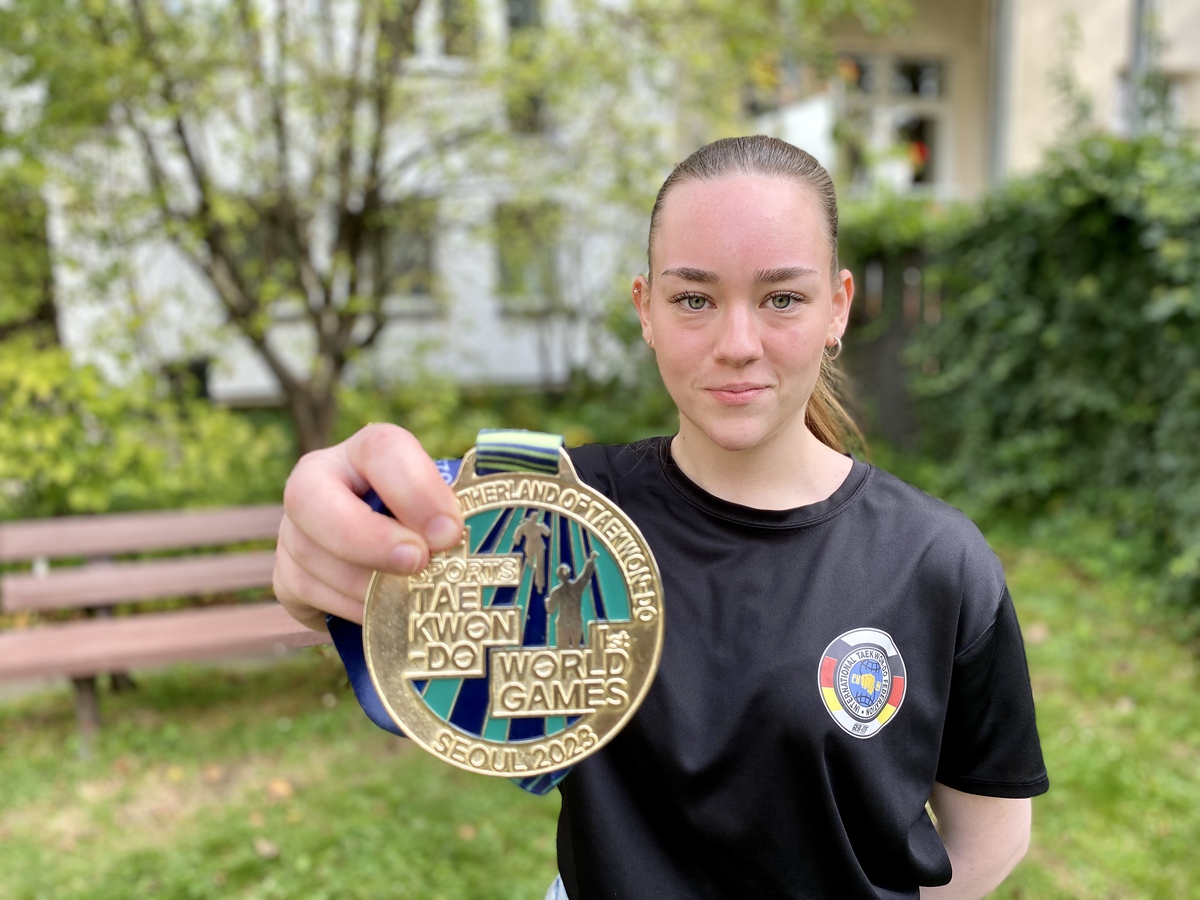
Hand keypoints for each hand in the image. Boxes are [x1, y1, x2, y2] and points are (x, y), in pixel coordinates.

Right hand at [273, 423, 463, 629]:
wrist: (395, 566)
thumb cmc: (430, 529)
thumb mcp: (446, 510)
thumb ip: (461, 513)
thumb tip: (484, 531)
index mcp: (368, 452)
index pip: (382, 449)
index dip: (415, 489)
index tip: (449, 530)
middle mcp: (319, 480)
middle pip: (310, 496)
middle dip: (366, 536)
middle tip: (417, 563)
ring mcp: (295, 528)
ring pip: (309, 553)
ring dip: (362, 582)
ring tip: (406, 599)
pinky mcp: (285, 574)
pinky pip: (303, 591)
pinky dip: (345, 608)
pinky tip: (379, 616)